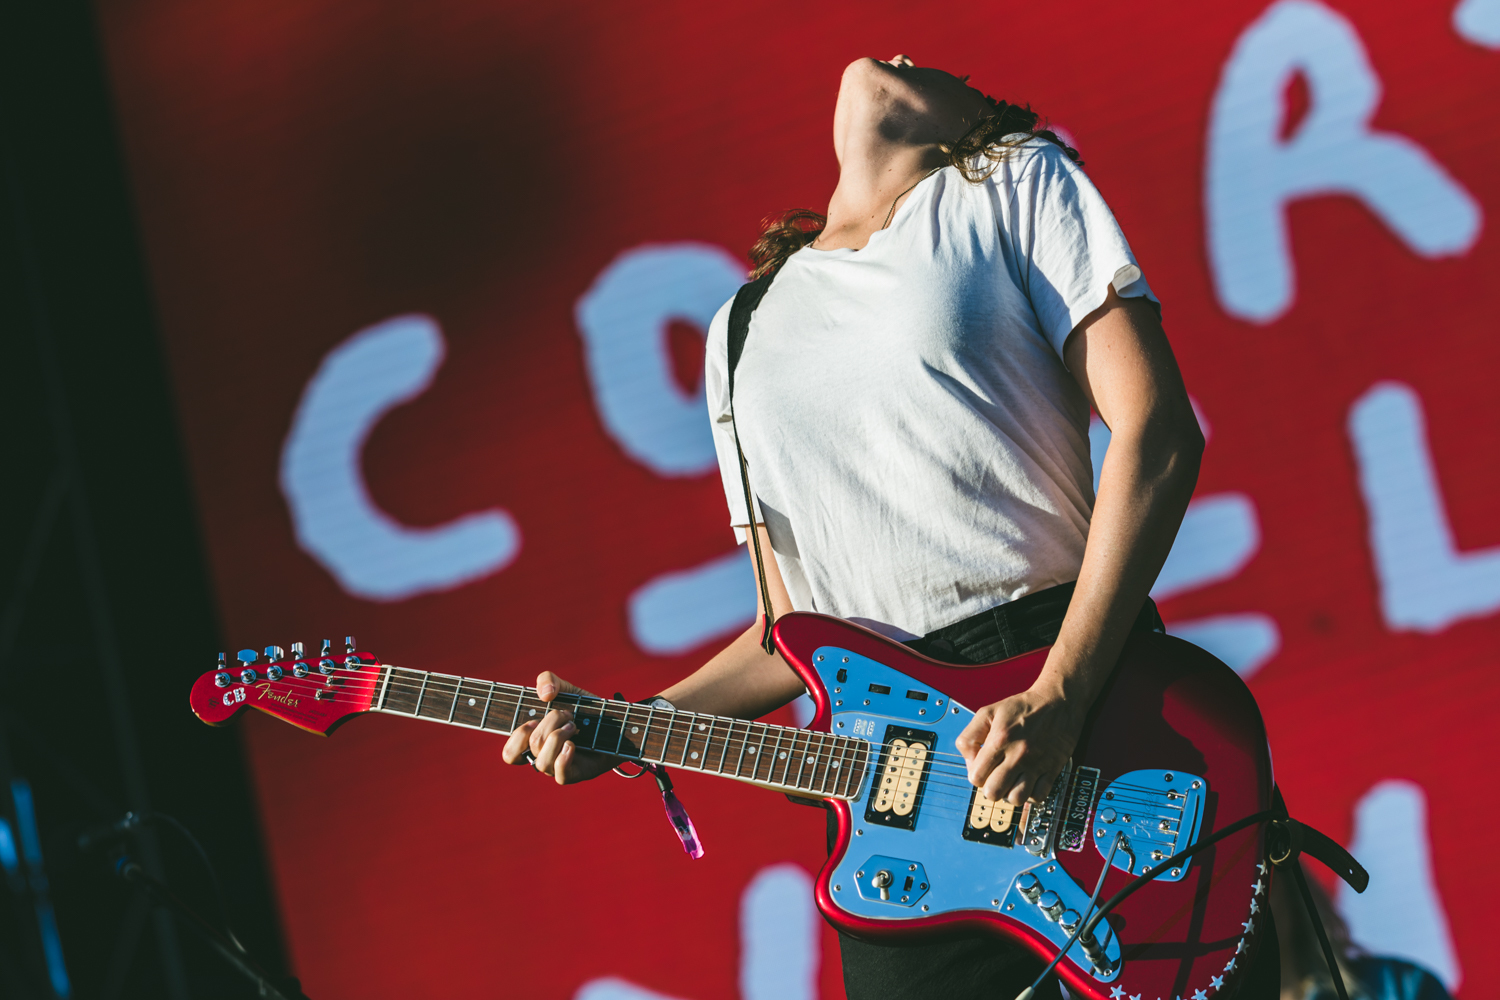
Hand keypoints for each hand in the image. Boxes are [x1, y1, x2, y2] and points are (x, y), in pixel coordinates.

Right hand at [499, 671, 622, 784]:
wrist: (619, 724)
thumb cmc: (587, 710)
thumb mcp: (566, 689)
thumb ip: (548, 680)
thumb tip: (544, 695)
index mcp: (536, 742)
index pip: (510, 754)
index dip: (518, 736)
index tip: (534, 719)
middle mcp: (545, 757)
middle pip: (531, 747)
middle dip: (549, 723)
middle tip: (568, 714)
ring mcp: (560, 768)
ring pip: (542, 762)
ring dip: (557, 737)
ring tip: (574, 726)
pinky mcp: (577, 774)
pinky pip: (560, 775)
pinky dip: (563, 757)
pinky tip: (573, 744)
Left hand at [955, 681, 1084, 805]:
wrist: (1057, 701)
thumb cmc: (1022, 707)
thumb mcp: (987, 713)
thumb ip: (969, 736)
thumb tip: (969, 761)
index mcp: (999, 740)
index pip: (976, 777)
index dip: (976, 775)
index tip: (982, 768)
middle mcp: (1018, 754)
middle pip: (993, 793)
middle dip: (990, 788)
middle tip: (995, 778)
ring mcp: (1036, 764)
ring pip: (1016, 799)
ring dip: (1010, 794)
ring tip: (1011, 782)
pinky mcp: (1052, 769)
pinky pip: (1038, 796)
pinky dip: (1031, 795)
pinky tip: (1027, 783)